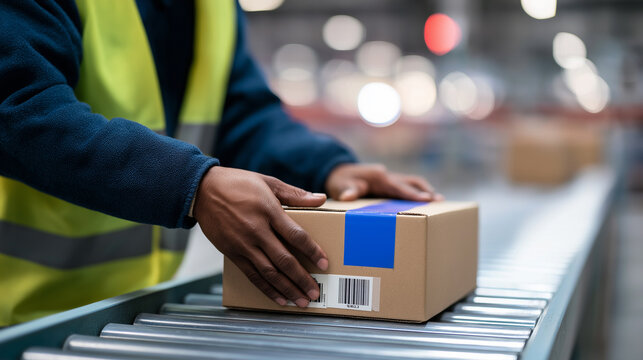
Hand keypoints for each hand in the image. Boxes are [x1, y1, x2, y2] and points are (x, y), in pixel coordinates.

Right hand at [194, 166, 327, 307]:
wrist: (202, 190)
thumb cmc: (237, 183)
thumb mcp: (268, 182)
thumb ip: (295, 194)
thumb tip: (321, 198)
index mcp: (268, 210)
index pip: (296, 235)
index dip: (312, 251)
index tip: (324, 263)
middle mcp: (256, 230)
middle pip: (284, 260)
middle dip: (302, 279)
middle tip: (315, 292)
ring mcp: (243, 244)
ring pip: (269, 272)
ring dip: (287, 289)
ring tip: (301, 300)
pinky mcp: (232, 253)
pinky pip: (252, 275)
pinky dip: (267, 289)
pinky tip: (279, 298)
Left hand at [325, 163, 442, 201]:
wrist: (337, 173)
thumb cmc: (339, 181)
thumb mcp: (340, 186)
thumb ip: (347, 190)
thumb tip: (347, 197)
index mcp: (379, 176)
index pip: (399, 186)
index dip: (412, 193)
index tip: (427, 198)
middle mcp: (387, 175)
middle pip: (411, 182)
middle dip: (425, 191)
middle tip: (440, 201)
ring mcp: (389, 178)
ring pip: (412, 182)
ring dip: (425, 190)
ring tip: (439, 201)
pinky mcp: (389, 184)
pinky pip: (406, 187)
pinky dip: (417, 192)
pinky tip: (425, 201)